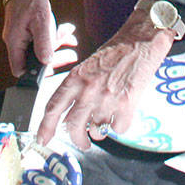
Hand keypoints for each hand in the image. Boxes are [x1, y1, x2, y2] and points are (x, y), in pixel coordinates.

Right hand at [3, 0, 78, 75]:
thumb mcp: (41, 22)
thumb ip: (43, 44)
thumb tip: (47, 62)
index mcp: (14, 42)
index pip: (19, 69)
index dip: (35, 73)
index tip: (52, 69)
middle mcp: (16, 41)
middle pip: (34, 60)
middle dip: (55, 58)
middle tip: (71, 56)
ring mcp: (22, 35)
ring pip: (40, 48)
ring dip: (58, 45)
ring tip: (73, 42)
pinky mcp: (28, 28)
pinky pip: (42, 37)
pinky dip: (55, 36)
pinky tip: (67, 31)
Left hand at [35, 8, 172, 149]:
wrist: (141, 41)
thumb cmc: (116, 51)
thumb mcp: (88, 66)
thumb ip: (78, 88)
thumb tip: (71, 113)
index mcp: (76, 78)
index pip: (53, 107)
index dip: (45, 127)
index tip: (43, 139)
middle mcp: (88, 90)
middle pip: (73, 127)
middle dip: (77, 140)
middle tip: (82, 143)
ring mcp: (107, 99)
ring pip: (97, 131)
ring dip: (100, 132)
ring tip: (106, 122)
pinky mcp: (127, 105)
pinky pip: (118, 129)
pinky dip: (119, 126)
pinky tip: (121, 115)